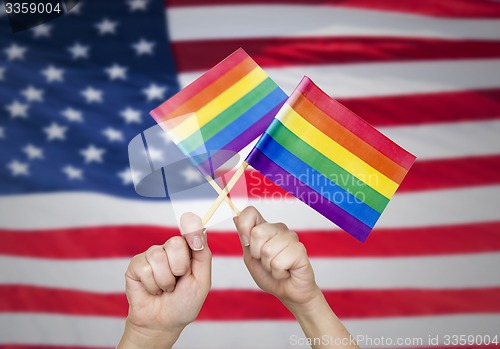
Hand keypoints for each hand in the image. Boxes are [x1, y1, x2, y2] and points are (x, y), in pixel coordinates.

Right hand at [117, 212, 211, 348]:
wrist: (163, 323)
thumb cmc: (184, 303)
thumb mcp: (201, 281)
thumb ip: (203, 255)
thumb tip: (202, 230)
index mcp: (187, 251)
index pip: (190, 232)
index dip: (192, 230)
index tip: (194, 233)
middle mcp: (169, 249)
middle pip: (175, 243)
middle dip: (180, 268)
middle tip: (178, 280)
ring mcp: (152, 255)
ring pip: (158, 257)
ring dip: (165, 281)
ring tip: (165, 288)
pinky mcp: (136, 264)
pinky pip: (145, 268)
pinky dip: (152, 285)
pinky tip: (152, 290)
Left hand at [233, 206, 320, 307]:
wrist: (287, 292)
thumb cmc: (269, 274)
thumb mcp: (250, 257)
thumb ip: (244, 238)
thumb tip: (236, 217)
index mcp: (266, 227)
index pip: (250, 212)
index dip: (244, 226)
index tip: (246, 243)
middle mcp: (279, 229)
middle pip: (257, 232)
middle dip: (257, 254)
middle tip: (266, 261)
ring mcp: (291, 238)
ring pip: (267, 250)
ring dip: (268, 266)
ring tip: (277, 267)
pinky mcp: (300, 250)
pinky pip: (278, 262)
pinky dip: (278, 273)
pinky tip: (285, 272)